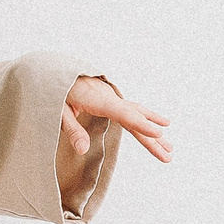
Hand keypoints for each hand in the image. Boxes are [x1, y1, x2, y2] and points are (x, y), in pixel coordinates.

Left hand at [57, 74, 171, 192]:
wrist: (54, 68)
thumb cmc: (54, 88)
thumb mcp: (58, 110)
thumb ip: (71, 129)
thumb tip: (83, 150)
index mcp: (97, 99)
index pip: (124, 114)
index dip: (141, 124)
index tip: (159, 133)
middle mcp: (109, 97)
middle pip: (135, 119)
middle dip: (152, 138)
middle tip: (168, 156)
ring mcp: (111, 97)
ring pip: (137, 115)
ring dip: (153, 132)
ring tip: (169, 148)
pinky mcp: (109, 99)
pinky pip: (131, 111)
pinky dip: (144, 120)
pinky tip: (156, 126)